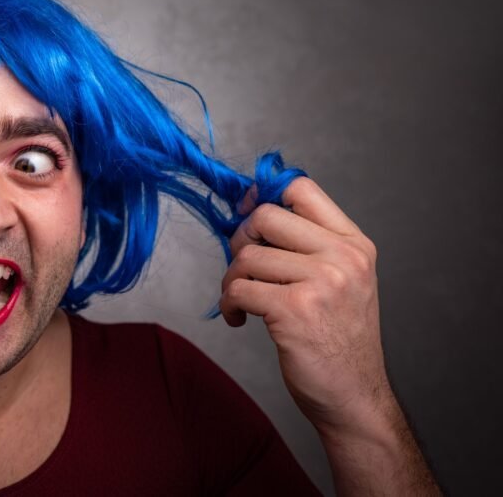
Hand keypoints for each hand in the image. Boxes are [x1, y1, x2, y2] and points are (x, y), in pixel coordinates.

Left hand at [219, 177, 388, 433]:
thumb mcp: (342, 280)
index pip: (301, 188)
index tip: (246, 212)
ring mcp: (321, 282)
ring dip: (232, 280)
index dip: (263, 194)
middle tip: (243, 267)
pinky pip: (238, 289)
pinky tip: (239, 318)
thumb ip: (307, 244)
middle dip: (241, 239)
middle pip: (265, 216)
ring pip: (246, 256)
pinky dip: (229, 304)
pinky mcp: (295, 310)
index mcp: (354, 244)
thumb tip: (251, 209)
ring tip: (242, 301)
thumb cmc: (338, 339)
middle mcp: (343, 257)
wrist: (354, 396)